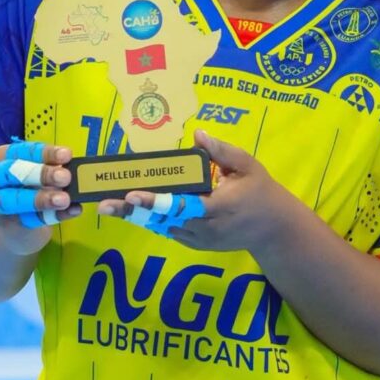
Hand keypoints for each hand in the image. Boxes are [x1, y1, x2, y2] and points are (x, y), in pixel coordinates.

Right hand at [0, 142, 80, 255]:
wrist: (12, 226)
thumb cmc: (26, 189)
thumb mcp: (36, 174)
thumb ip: (51, 169)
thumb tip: (73, 168)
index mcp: (0, 158)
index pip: (21, 151)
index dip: (45, 153)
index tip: (66, 155)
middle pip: (14, 173)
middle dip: (41, 174)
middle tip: (65, 177)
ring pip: (17, 200)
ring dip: (43, 199)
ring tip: (65, 200)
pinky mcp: (6, 225)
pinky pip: (30, 219)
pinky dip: (54, 215)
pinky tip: (72, 210)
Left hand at [98, 130, 298, 251]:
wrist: (274, 230)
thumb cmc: (261, 192)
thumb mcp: (248, 166)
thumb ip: (222, 151)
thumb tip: (197, 134)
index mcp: (220, 206)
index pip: (183, 205)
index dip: (156, 201)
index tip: (133, 194)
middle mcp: (206, 228)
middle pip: (163, 219)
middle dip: (134, 211)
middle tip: (105, 203)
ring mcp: (200, 240)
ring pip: (162, 227)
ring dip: (137, 216)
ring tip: (109, 206)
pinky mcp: (197, 245)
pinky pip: (169, 231)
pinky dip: (152, 220)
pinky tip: (131, 211)